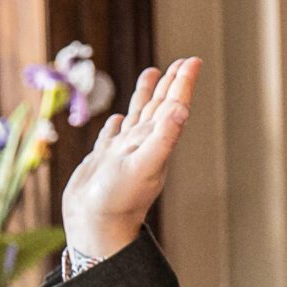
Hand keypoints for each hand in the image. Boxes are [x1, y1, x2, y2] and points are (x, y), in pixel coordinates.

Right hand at [59, 58, 201, 262]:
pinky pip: (113, 136)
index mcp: (156, 143)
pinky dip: (118, 124)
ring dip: (146, 96)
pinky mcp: (104, 162)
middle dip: (171, 84)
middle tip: (182, 62)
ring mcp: (123, 153)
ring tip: (152, 73)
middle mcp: (143, 145)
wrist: (94, 226)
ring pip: (138, 117)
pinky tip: (119, 119)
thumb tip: (181, 108)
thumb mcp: (144, 165)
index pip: (173, 106)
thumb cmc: (118, 200)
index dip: (183, 83)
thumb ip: (163, 137)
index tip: (193, 60)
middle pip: (160, 107)